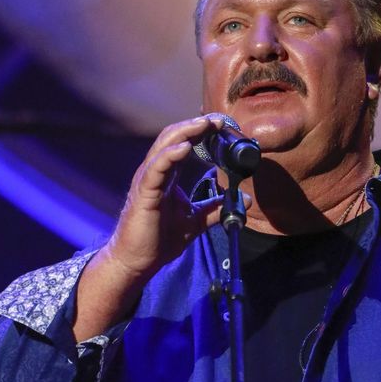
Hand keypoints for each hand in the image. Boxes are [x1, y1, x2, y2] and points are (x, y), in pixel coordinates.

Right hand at [102, 115, 227, 281]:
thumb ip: (216, 208)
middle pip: (173, 137)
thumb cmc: (160, 239)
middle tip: (218, 119)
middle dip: (196, 125)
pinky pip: (156, 168)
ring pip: (164, 146)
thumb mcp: (196, 220)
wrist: (137, 261)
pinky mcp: (144, 193)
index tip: (222, 125)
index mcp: (167, 175)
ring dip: (185, 132)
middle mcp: (156, 172)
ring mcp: (148, 180)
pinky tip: (184, 146)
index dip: (201, 131)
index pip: (183, 143)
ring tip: (205, 123)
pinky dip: (170, 154)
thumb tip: (243, 200)